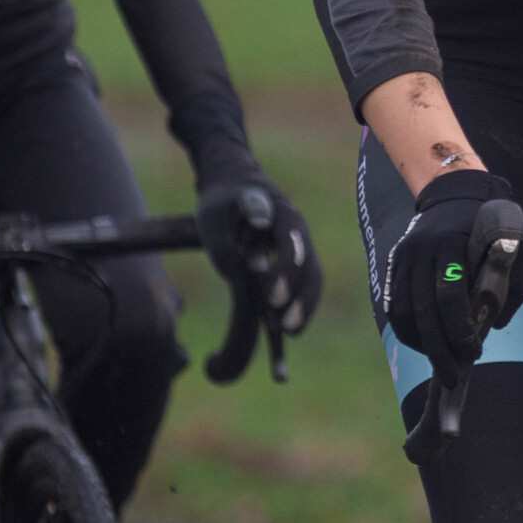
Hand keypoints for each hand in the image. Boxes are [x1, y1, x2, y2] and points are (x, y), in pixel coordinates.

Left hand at [196, 168, 322, 335]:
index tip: (270, 293)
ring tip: (289, 333)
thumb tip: (239, 276)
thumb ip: (221, 244)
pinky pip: (302, 290)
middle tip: (282, 323)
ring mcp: (299, 250)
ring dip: (304, 307)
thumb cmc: (222, 201)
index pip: (291, 240)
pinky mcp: (292, 267)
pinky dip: (298, 311)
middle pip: (308, 265)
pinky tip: (286, 336)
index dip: (285, 267)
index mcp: (281, 213)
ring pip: (311, 280)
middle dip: (298, 294)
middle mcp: (297, 232)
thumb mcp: (211, 215)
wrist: (235, 186)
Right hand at [382, 169, 522, 384]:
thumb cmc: (491, 227)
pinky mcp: (394, 264)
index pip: (449, 294)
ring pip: (404, 313)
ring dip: (421, 345)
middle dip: (438, 351)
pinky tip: (424, 345)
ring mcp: (404, 257)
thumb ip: (512, 284)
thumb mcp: (514, 246)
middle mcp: (421, 249)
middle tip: (453, 379)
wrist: (455, 194)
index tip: (473, 351)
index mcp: (451, 242)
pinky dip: (407, 332)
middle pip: (423, 311)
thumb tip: (494, 324)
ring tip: (441, 363)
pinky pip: (394, 307)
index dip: (459, 330)